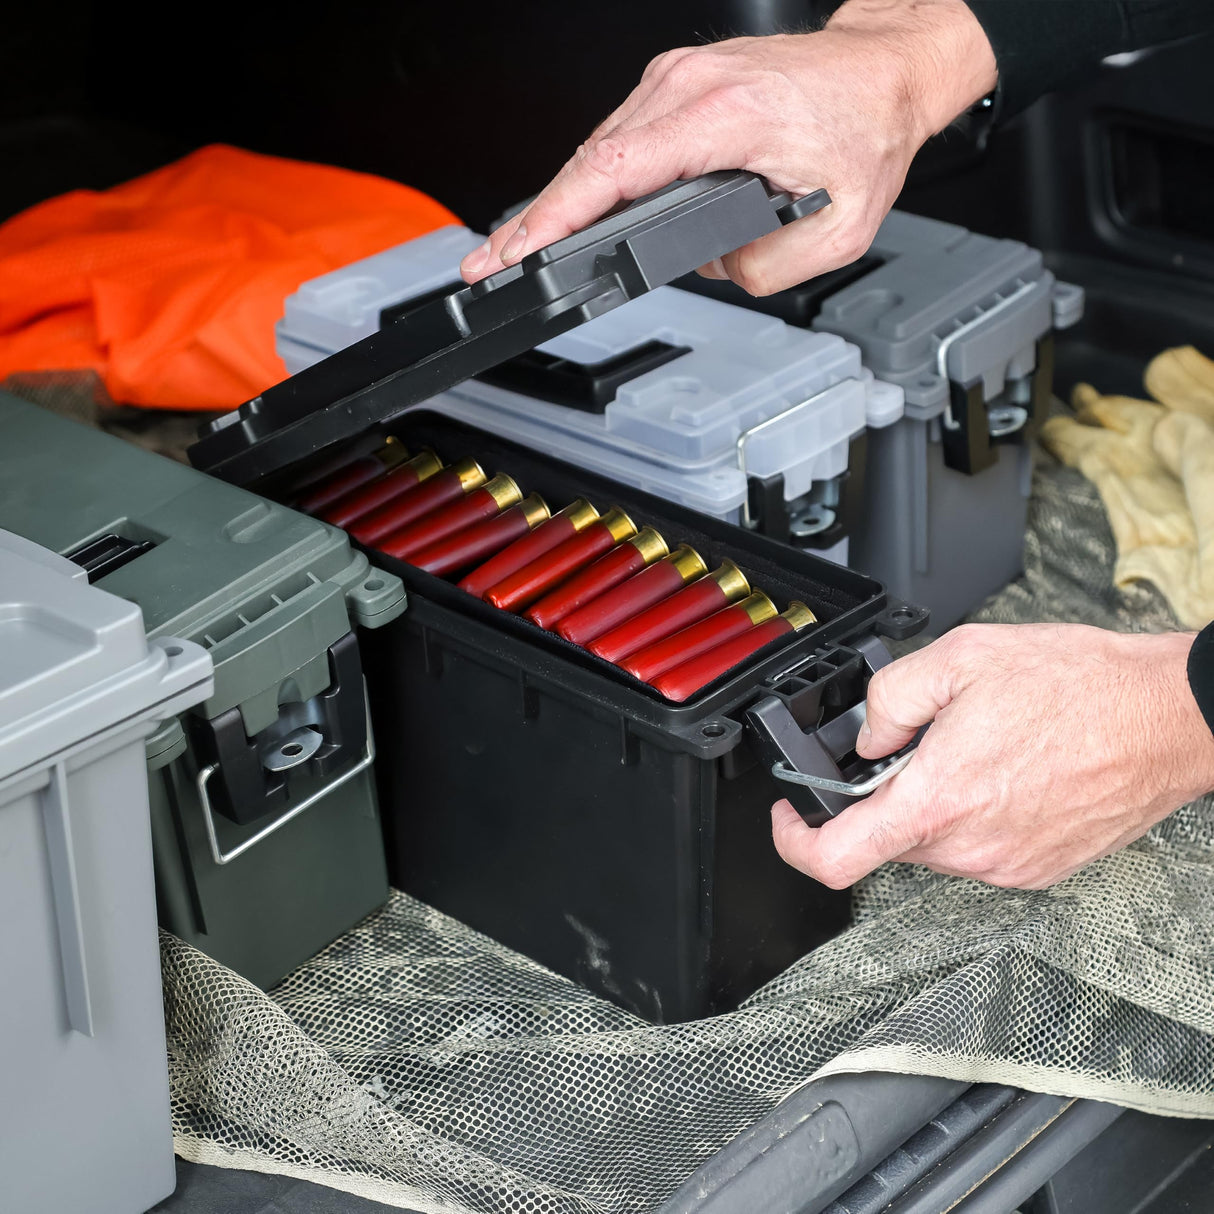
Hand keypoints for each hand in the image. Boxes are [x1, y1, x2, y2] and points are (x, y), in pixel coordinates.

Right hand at [460, 0, 996, 294]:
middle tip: (491, 264)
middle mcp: (690, 86)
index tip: (518, 250)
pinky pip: (622, 136)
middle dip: (534, 220)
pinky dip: (591, 177)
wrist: (885, 70)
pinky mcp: (678, 82)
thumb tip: (718, 272)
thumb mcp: (840, 229)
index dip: (556, 218)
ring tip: (522, 246)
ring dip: (559, 199)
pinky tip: (573, 206)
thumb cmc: (866, 128)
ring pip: (599, 148)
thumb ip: (771, 268)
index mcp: (725, 116)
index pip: (614, 174)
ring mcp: (679, 78)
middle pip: (589, 161)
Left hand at [772, 623, 1213, 889]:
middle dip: (881, 795)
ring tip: (976, 748)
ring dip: (930, 801)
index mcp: (938, 800)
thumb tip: (866, 738)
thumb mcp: (960, 658)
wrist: (1167, 717)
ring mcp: (1007, 866)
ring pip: (931, 843)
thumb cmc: (1081, 686)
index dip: (795, 841)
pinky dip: (970, 814)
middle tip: (914, 745)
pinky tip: (1005, 770)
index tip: (789, 816)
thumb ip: (889, 700)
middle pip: (885, 840)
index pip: (835, 858)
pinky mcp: (1038, 869)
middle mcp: (970, 847)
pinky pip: (976, 848)